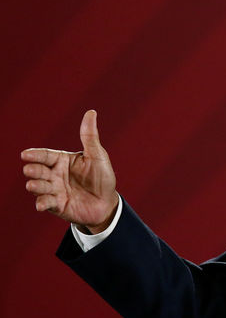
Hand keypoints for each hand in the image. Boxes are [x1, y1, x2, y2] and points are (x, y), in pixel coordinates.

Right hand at [21, 110, 118, 233]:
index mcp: (62, 160)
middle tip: (31, 170)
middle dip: (33, 170)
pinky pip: (45, 203)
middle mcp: (54, 174)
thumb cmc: (102, 178)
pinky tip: (41, 204)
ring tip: (33, 184)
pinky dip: (42, 203)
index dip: (35, 155)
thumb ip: (90, 136)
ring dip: (35, 186)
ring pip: (38, 186)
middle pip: (38, 170)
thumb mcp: (98, 156)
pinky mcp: (56, 205)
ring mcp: (54, 190)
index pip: (46, 155)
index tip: (26, 154)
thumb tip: (91, 112)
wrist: (107, 203)